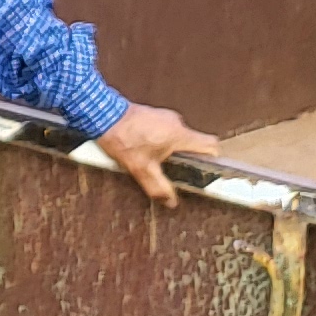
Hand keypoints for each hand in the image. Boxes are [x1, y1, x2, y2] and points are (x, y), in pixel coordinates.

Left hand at [93, 103, 219, 206]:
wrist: (102, 114)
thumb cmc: (123, 139)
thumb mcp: (141, 169)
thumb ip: (158, 187)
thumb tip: (171, 202)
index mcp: (180, 135)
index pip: (211, 144)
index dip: (214, 158)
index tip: (207, 170)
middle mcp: (176, 123)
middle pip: (194, 143)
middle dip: (186, 158)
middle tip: (176, 171)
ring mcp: (164, 116)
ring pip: (177, 137)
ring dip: (170, 149)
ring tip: (155, 160)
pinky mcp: (152, 114)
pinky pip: (164, 130)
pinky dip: (159, 140)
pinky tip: (144, 149)